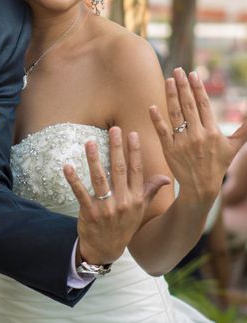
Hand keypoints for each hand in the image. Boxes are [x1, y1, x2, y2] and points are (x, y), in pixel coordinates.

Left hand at [63, 127, 169, 265]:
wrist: (106, 249)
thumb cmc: (124, 226)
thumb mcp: (140, 209)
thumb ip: (150, 190)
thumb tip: (166, 177)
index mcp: (135, 198)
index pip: (136, 170)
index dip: (134, 151)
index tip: (131, 134)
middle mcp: (122, 201)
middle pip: (119, 170)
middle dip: (116, 148)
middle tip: (114, 129)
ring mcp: (105, 207)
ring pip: (99, 178)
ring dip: (94, 159)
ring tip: (89, 142)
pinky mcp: (89, 213)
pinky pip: (80, 193)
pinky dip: (73, 180)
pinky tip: (68, 167)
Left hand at [149, 67, 246, 204]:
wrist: (201, 186)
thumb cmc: (218, 165)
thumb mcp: (234, 146)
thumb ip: (245, 129)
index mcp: (212, 131)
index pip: (204, 105)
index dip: (197, 88)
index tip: (192, 74)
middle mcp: (197, 135)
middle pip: (188, 106)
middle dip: (182, 87)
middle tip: (177, 70)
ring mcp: (182, 142)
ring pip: (175, 115)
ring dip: (170, 97)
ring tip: (167, 81)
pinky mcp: (169, 150)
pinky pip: (162, 132)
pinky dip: (157, 119)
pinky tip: (152, 107)